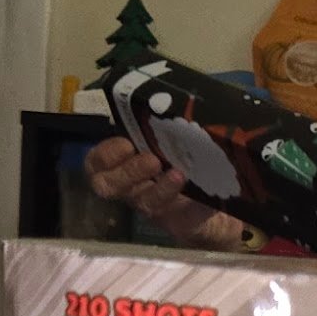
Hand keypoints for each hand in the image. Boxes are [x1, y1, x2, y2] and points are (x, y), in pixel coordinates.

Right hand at [82, 134, 256, 251]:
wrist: (219, 200)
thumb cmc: (189, 162)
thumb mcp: (176, 140)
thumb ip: (170, 123)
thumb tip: (181, 93)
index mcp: (126, 164)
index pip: (97, 163)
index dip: (104, 154)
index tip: (125, 143)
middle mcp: (133, 188)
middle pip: (108, 186)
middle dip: (126, 172)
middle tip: (151, 160)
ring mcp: (154, 207)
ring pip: (142, 202)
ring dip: (158, 188)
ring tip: (176, 173)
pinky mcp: (179, 222)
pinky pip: (181, 216)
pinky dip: (193, 204)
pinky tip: (200, 192)